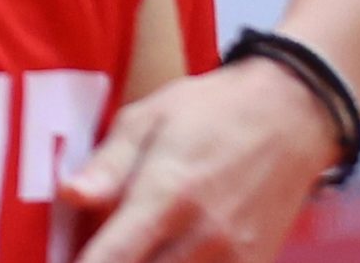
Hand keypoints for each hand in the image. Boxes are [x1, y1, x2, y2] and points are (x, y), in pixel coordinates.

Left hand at [63, 59, 340, 262]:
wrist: (290, 116)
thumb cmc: (207, 111)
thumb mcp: (145, 119)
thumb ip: (107, 165)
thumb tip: (68, 195)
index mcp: (168, 194)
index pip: (114, 255)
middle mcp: (204, 236)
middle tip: (97, 246)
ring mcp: (235, 258)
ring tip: (128, 244)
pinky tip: (166, 250)